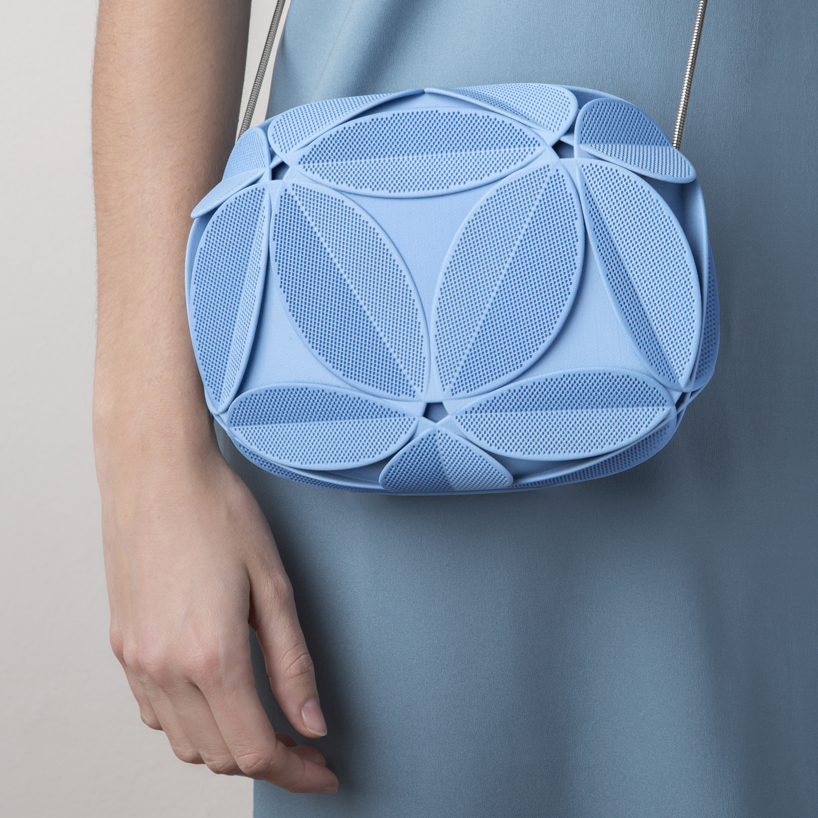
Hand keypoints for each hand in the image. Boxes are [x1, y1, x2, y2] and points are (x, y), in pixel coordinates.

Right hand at [98, 433, 338, 794]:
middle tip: (304, 743)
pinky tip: (218, 697)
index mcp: (210, 656)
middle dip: (268, 761)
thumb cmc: (217, 513)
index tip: (323, 771)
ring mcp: (136, 660)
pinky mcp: (122, 645)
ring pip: (184, 742)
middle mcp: (164, 669)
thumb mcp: (273, 585)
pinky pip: (155, 713)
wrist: (156, 472)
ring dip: (228, 745)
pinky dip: (191, 723)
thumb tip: (311, 724)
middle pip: (218, 755)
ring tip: (266, 723)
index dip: (296, 771)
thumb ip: (292, 664)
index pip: (254, 751)